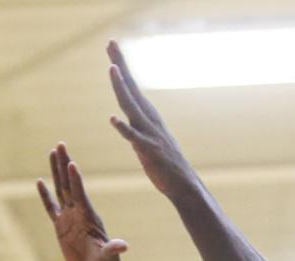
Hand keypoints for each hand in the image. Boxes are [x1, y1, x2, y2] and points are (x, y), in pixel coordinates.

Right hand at [37, 142, 127, 260]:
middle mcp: (80, 214)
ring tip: (52, 152)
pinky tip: (40, 181)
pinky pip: (51, 207)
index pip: (80, 194)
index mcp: (90, 218)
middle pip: (69, 184)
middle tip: (61, 144)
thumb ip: (113, 251)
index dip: (76, 179)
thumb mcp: (110, 260)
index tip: (71, 162)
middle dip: (64, 164)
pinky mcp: (61, 228)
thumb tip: (123, 246)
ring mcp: (70, 219)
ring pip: (61, 190)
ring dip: (56, 172)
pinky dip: (45, 195)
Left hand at [107, 40, 199, 201]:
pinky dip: (124, 128)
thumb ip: (136, 126)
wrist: (184, 185)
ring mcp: (149, 134)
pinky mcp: (149, 151)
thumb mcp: (148, 139)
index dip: (120, 65)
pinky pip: (134, 138)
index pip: (130, 86)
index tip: (111, 45)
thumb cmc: (166, 164)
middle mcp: (148, 120)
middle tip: (111, 42)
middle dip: (120, 64)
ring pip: (131, 108)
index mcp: (147, 116)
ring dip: (121, 89)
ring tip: (112, 70)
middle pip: (130, 88)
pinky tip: (113, 119)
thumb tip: (124, 117)